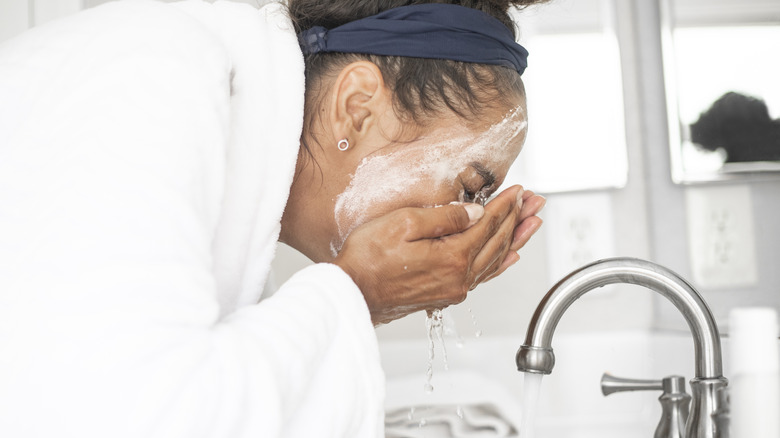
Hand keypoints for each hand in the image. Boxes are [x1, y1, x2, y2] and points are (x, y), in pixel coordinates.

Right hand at [334, 185, 544, 324]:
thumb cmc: (368, 259)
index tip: (518, 190)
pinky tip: (509, 258)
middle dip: (519, 219)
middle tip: (535, 202)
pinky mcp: (443, 295)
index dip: (505, 205)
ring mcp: (452, 289)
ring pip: (495, 260)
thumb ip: (445, 217)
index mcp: (452, 257)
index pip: (488, 224)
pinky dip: (499, 264)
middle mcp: (459, 278)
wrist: (350, 294)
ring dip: (516, 239)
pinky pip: (481, 277)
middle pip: (498, 243)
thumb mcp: (404, 223)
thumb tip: (475, 212)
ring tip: (532, 223)